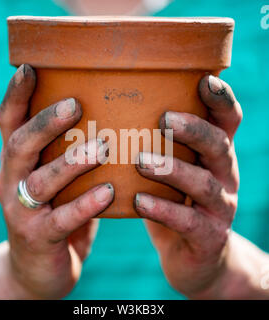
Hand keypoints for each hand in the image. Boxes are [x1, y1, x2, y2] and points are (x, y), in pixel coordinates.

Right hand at [0, 64, 113, 298]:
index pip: (9, 123)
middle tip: (74, 104)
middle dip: (45, 123)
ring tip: (103, 147)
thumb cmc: (56, 212)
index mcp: (17, 164)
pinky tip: (108, 192)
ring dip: (71, 162)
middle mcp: (12, 182)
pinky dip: (84, 205)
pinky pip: (62, 220)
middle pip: (20, 146)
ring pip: (40, 182)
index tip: (30, 68)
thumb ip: (73, 155)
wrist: (36, 269)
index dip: (15, 96)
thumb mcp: (57, 181)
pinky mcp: (38, 239)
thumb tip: (114, 122)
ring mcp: (21, 212)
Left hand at [134, 75, 241, 297]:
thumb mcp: (173, 171)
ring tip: (141, 161)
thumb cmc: (174, 201)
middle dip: (194, 130)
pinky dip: (163, 210)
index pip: (228, 121)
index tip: (204, 79)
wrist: (194, 254)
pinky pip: (189, 222)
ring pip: (203, 184)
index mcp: (216, 156)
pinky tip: (139, 201)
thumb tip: (112, 112)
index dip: (221, 100)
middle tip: (165, 119)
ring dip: (172, 170)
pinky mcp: (209, 237)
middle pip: (218, 146)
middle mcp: (224, 177)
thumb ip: (156, 146)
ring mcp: (220, 208)